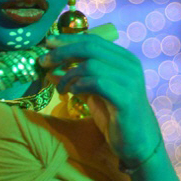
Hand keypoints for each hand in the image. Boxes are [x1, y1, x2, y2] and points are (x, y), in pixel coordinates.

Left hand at [40, 33, 161, 164]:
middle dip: (63, 52)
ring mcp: (129, 80)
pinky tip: (72, 93)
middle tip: (44, 61)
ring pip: (91, 64)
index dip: (67, 39)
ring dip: (69, 74)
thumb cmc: (115, 115)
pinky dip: (80, 85)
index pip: (92, 39)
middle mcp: (129, 64)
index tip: (47, 43)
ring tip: (61, 88)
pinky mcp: (126, 97)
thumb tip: (50, 69)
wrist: (137, 142)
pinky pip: (97, 83)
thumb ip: (76, 79)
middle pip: (90, 47)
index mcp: (123, 58)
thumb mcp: (92, 93)